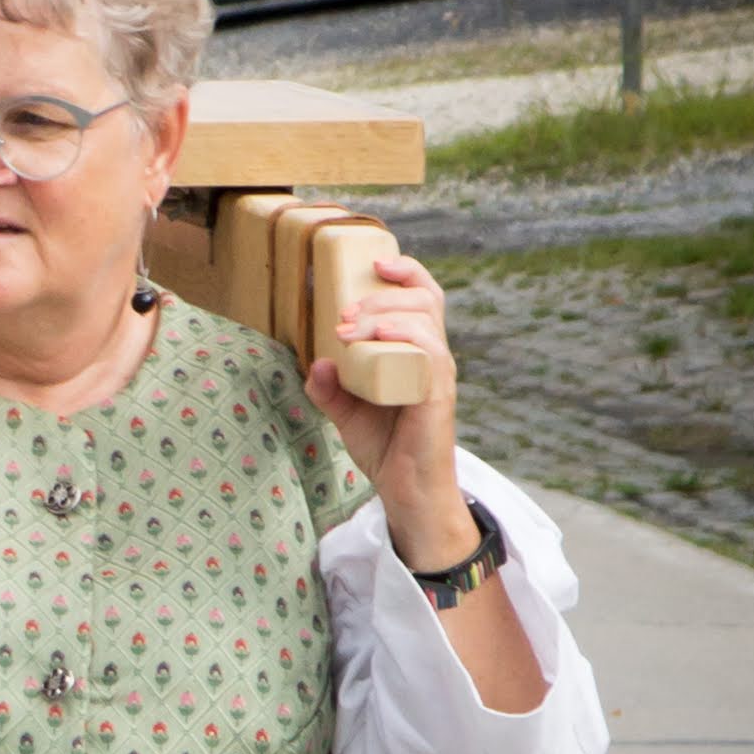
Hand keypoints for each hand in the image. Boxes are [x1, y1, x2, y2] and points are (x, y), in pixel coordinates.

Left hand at [306, 248, 468, 558]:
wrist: (405, 490)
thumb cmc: (385, 447)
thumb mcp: (346, 412)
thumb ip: (328, 389)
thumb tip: (315, 362)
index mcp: (417, 351)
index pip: (424, 297)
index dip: (406, 271)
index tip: (375, 262)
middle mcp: (433, 355)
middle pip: (424, 299)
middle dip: (382, 293)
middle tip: (344, 310)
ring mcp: (438, 373)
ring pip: (424, 319)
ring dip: (383, 312)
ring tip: (349, 325)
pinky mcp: (437, 394)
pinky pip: (429, 352)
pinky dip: (404, 335)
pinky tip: (376, 334)